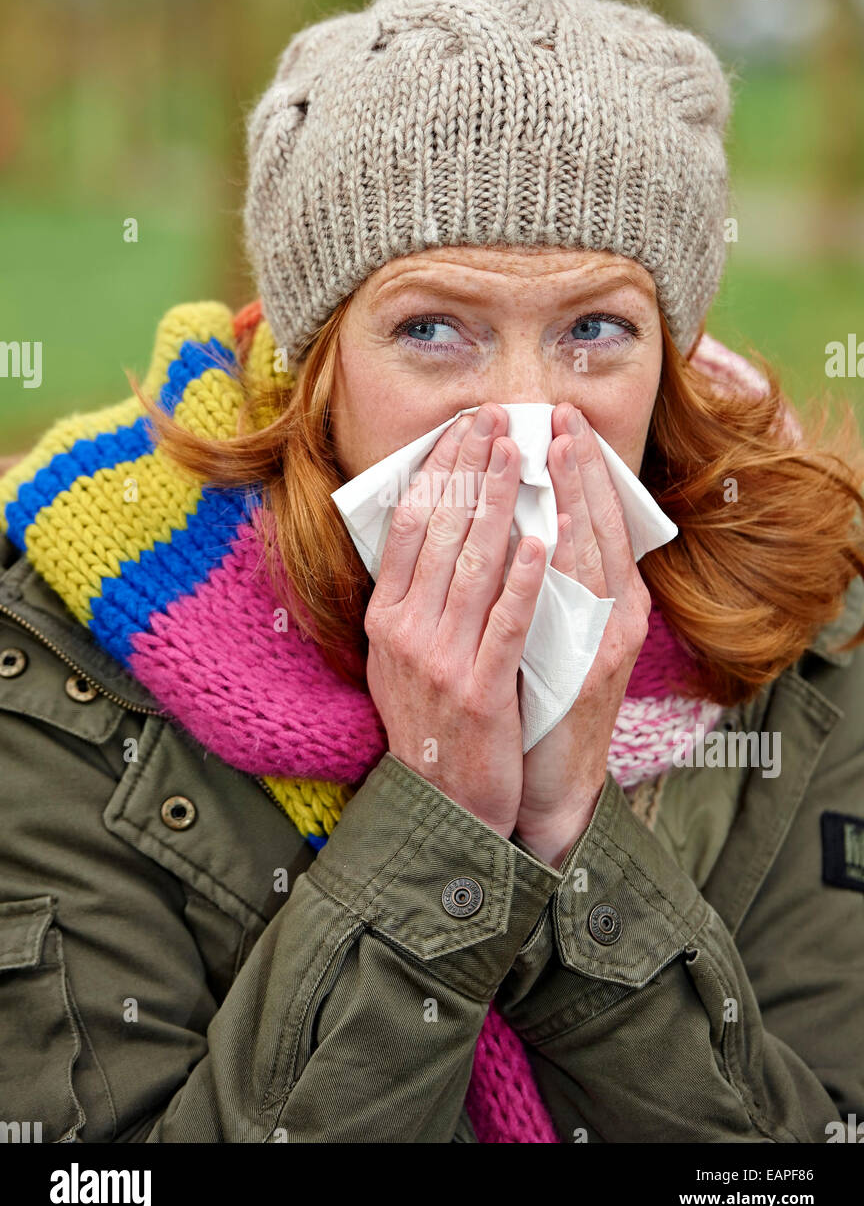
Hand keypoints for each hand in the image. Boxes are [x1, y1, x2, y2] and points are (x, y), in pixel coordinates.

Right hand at [364, 404, 546, 837]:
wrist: (440, 803)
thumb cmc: (428, 723)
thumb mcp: (396, 660)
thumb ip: (408, 603)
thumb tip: (426, 535)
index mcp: (386, 619)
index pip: (410, 527)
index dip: (437, 472)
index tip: (462, 429)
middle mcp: (406, 632)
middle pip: (441, 533)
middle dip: (471, 469)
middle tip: (496, 419)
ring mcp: (441, 660)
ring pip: (474, 565)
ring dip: (499, 503)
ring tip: (521, 454)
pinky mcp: (481, 689)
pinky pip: (505, 622)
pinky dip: (523, 577)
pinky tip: (539, 536)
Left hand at [516, 403, 651, 868]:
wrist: (548, 789)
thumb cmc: (540, 704)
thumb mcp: (550, 633)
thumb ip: (544, 584)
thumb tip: (516, 526)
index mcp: (614, 603)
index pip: (601, 520)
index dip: (586, 469)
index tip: (565, 422)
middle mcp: (618, 617)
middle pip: (602, 528)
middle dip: (581, 469)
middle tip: (562, 416)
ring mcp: (605, 646)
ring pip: (592, 559)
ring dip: (574, 500)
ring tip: (557, 449)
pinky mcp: (585, 678)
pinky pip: (566, 618)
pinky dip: (552, 576)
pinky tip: (542, 538)